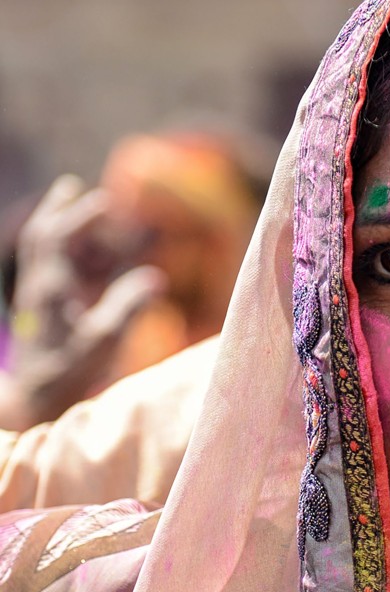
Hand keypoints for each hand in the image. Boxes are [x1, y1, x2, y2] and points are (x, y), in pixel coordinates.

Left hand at [6, 175, 164, 425]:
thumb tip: (155, 278)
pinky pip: (47, 272)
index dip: (82, 217)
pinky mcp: (37, 314)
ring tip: (74, 210)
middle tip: (72, 187)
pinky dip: (64, 256)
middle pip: (41, 237)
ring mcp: (34, 300)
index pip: (60, 239)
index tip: (106, 204)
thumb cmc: (68, 376)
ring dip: (59, 229)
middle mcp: (37, 288)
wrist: (33, 404)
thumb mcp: (104, 343)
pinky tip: (80, 259)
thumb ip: (128, 308)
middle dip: (59, 211)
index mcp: (49, 289)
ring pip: (41, 253)